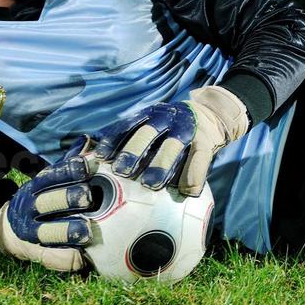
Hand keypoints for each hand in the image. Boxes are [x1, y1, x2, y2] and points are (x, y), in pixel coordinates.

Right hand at [0, 136, 99, 271]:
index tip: (86, 166)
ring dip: (66, 230)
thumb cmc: (43, 199)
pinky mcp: (36, 253)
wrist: (10, 230)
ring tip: (86, 231)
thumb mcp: (50, 180)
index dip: (68, 171)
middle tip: (88, 197)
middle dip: (67, 198)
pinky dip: (65, 259)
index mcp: (36, 187)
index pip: (51, 176)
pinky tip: (81, 258)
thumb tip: (86, 140)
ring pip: (47, 231)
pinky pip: (50, 258)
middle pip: (48, 202)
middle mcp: (31, 209)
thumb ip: (68, 164)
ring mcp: (32, 232)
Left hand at [94, 86, 250, 197]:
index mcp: (150, 113)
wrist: (211, 114)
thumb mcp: (152, 121)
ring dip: (161, 165)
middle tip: (122, 171)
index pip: (127, 124)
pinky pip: (199, 160)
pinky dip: (193, 177)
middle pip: (147, 132)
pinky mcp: (206, 142)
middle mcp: (168, 118)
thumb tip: (93, 151)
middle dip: (133, 151)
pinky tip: (187, 192)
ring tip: (151, 184)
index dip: (113, 140)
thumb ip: (130, 135)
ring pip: (172, 146)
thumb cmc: (171, 127)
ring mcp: (187, 130)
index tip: (100, 156)